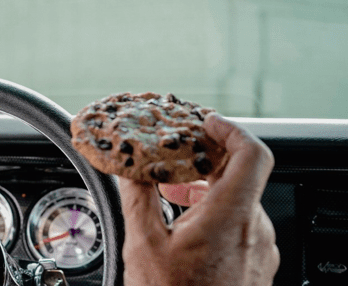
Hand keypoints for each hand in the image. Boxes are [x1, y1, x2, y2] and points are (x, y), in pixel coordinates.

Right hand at [119, 113, 278, 285]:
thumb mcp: (143, 244)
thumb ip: (138, 195)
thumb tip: (129, 166)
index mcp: (230, 217)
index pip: (251, 153)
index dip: (229, 129)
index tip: (205, 122)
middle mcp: (255, 230)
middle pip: (238, 174)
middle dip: (201, 160)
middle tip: (170, 157)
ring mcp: (259, 249)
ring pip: (237, 199)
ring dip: (204, 187)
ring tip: (169, 192)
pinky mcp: (256, 264)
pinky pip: (240, 222)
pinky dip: (213, 210)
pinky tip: (184, 221)